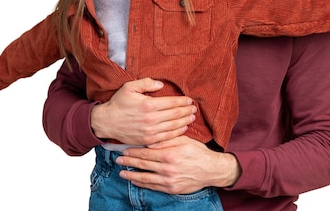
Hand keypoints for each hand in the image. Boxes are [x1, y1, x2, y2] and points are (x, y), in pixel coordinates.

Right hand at [91, 78, 196, 145]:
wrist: (106, 122)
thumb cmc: (118, 103)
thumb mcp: (130, 87)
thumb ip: (146, 83)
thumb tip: (161, 84)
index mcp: (149, 105)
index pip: (172, 102)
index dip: (183, 101)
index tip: (190, 100)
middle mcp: (151, 119)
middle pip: (175, 115)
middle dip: (187, 111)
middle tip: (194, 109)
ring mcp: (150, 131)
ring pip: (173, 127)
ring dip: (185, 122)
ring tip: (192, 118)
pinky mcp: (148, 140)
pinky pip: (166, 137)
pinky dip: (177, 133)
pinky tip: (182, 129)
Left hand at [116, 136, 240, 193]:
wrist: (211, 170)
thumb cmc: (198, 152)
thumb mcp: (184, 141)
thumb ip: (166, 140)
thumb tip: (150, 140)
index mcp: (169, 154)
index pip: (146, 153)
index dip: (133, 152)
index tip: (124, 150)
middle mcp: (167, 168)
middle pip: (143, 165)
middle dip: (129, 162)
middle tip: (118, 160)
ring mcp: (169, 180)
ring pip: (145, 178)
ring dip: (132, 176)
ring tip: (122, 173)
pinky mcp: (171, 189)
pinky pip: (153, 187)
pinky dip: (142, 184)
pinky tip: (136, 182)